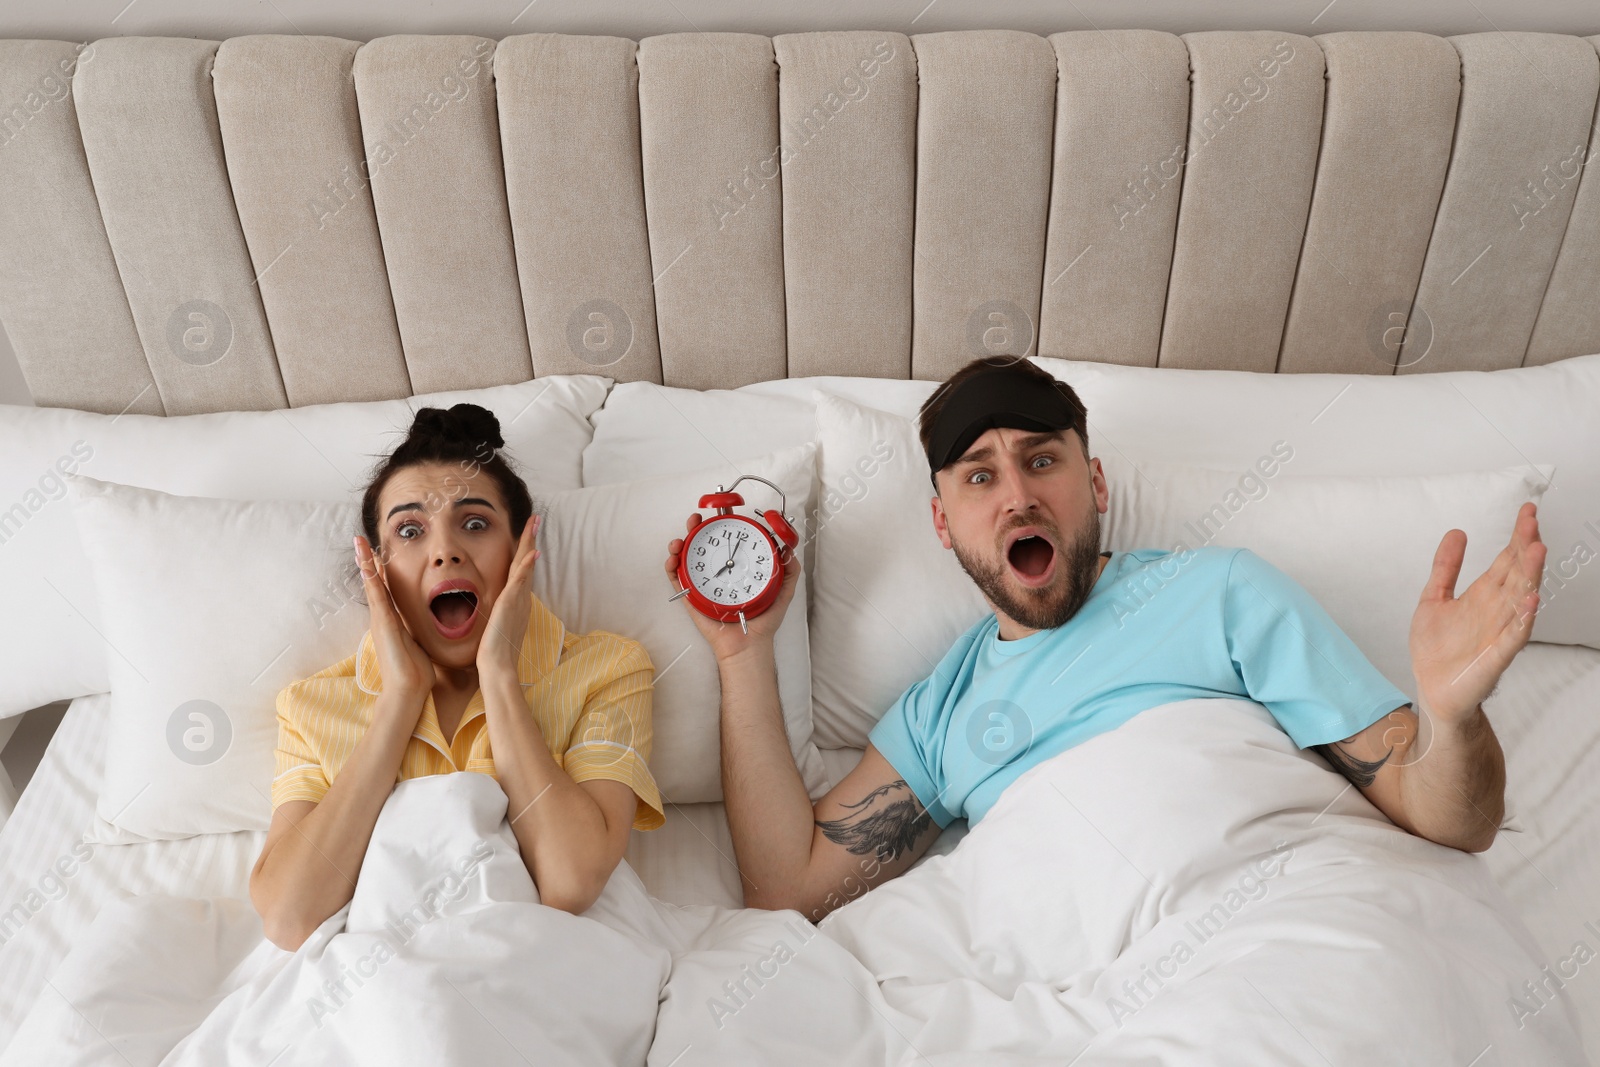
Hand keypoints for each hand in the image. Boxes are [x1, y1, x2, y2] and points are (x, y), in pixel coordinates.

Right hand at [355, 534, 434, 705]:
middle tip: (361, 539)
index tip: (379, 553)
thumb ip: (417, 634)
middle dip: (368, 561)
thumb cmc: (416, 672)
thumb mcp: (418, 645)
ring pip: (372, 584)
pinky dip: (370, 576)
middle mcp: (383, 618)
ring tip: (359, 541)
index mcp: (392, 622)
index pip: (386, 590)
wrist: (408, 691)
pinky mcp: (383, 623)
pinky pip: (376, 594)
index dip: (382, 572)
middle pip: (375, 582)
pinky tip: (366, 560)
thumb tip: (429, 629)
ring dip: (365, 562)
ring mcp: (381, 619)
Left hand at [478, 513, 541, 677]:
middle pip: (527, 562)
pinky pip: (521, 579)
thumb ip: (498, 614)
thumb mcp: (495, 627)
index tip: (528, 536)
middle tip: (536, 518)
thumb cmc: (494, 652)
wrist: (497, 666)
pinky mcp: (512, 603)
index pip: (521, 570)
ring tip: (535, 523)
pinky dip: (527, 565)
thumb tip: (495, 611)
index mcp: (516, 602)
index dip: (525, 552)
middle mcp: (520, 598)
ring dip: (530, 543)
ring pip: (526, 564)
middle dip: (531, 539)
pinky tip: (533, 552)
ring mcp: (518, 599)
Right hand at [665, 513, 798, 661]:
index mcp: (736, 567)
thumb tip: (789, 547)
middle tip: (696, 519)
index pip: (726, 540)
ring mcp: (702, 582)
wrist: (748, 644)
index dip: (721, 525)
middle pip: (702, 543)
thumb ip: (789, 570)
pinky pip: (677, 579)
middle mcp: (718, 571)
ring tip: (680, 540)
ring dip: (679, 543)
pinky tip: (673, 560)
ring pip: (685, 557)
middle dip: (695, 527)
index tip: (720, 513)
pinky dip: (670, 567)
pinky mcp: (691, 596)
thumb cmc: (764, 620)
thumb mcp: (782, 591)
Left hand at [1410, 502, 1545, 721]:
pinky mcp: (1496, 655)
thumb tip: (1457, 531)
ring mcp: (1499, 631)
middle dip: (1525, 548)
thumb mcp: (1433, 599)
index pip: (1506, 560)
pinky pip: (1514, 635)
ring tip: (1537, 550)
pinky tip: (1530, 599)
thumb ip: (1445, 568)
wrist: (1433, 689)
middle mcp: (1496, 609)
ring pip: (1521, 599)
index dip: (1517, 537)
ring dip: (1530, 575)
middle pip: (1517, 573)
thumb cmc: (1437, 648)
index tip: (1527, 511)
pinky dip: (1523, 617)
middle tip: (1532, 521)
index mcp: (1483, 595)